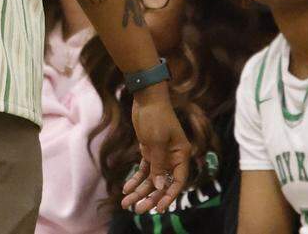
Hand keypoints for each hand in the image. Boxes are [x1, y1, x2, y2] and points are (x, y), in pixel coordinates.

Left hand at [122, 86, 190, 213]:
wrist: (146, 98)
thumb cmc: (155, 117)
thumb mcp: (156, 141)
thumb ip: (158, 164)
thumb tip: (160, 186)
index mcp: (181, 155)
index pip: (178, 182)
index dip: (169, 196)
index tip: (159, 209)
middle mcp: (173, 158)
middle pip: (162, 183)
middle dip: (149, 197)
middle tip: (137, 210)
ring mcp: (160, 155)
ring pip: (151, 179)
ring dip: (139, 191)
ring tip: (126, 204)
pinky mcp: (149, 151)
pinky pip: (144, 170)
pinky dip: (135, 179)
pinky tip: (126, 189)